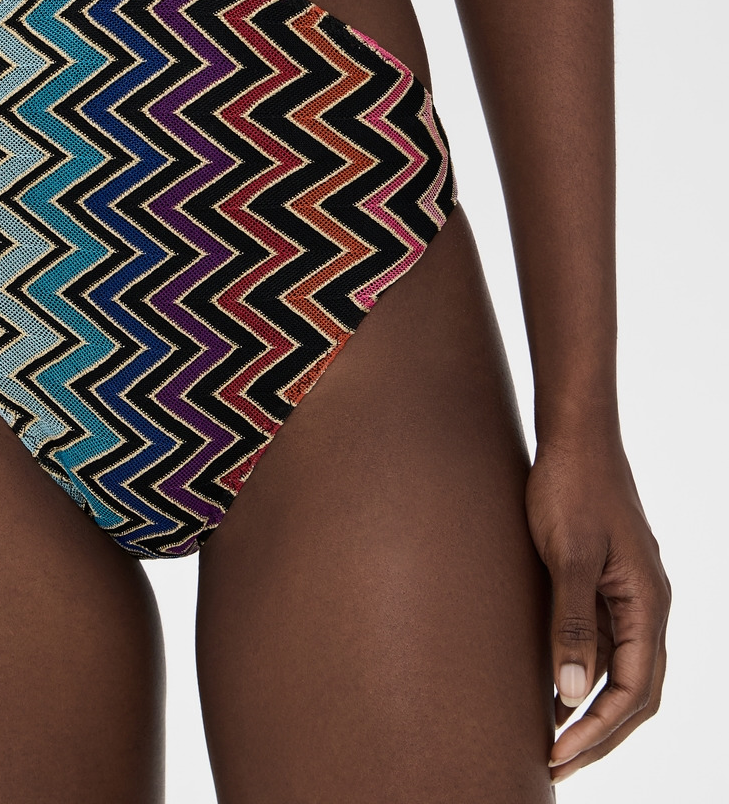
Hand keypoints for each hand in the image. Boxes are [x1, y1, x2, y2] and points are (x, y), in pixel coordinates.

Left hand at [526, 436, 669, 782]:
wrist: (572, 431)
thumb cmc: (571, 485)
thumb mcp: (568, 555)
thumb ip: (572, 623)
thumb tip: (571, 693)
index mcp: (649, 602)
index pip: (635, 689)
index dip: (599, 730)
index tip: (558, 754)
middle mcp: (646, 604)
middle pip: (634, 690)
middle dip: (598, 734)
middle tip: (553, 765)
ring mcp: (626, 592)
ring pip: (618, 669)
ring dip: (589, 708)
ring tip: (547, 739)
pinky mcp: (604, 580)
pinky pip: (601, 642)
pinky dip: (580, 672)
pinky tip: (546, 688)